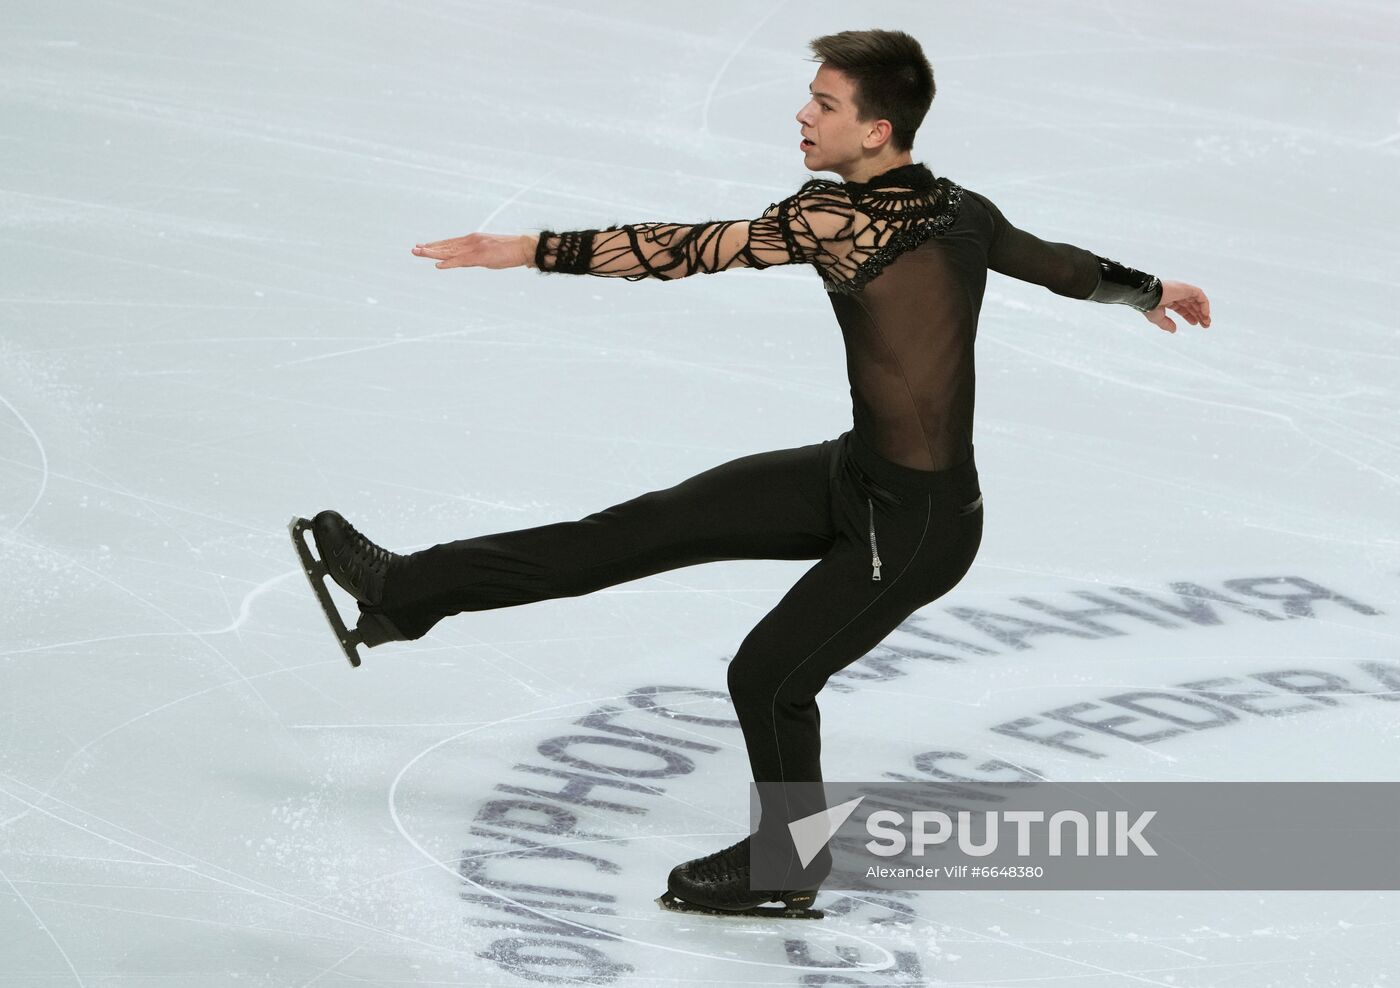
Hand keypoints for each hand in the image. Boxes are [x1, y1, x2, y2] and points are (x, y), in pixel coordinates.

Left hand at [411, 233, 534, 269]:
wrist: (524, 247)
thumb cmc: (511, 251)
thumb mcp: (490, 252)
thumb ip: (478, 255)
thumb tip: (471, 260)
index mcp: (474, 239)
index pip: (450, 242)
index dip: (436, 244)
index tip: (424, 246)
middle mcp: (471, 241)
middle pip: (446, 245)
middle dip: (430, 248)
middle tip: (414, 249)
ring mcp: (475, 248)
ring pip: (449, 251)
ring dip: (433, 253)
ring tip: (419, 252)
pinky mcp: (480, 257)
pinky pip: (461, 261)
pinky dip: (448, 263)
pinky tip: (438, 265)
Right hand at [1145, 279, 1211, 333]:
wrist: (1148, 296)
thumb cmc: (1149, 306)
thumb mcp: (1157, 318)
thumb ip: (1166, 324)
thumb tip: (1174, 330)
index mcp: (1168, 299)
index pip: (1182, 307)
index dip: (1189, 316)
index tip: (1195, 323)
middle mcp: (1176, 294)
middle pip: (1191, 304)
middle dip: (1198, 315)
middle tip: (1205, 325)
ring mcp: (1182, 290)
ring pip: (1197, 300)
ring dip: (1203, 311)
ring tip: (1207, 322)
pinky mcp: (1187, 288)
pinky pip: (1200, 295)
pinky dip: (1204, 304)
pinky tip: (1205, 314)